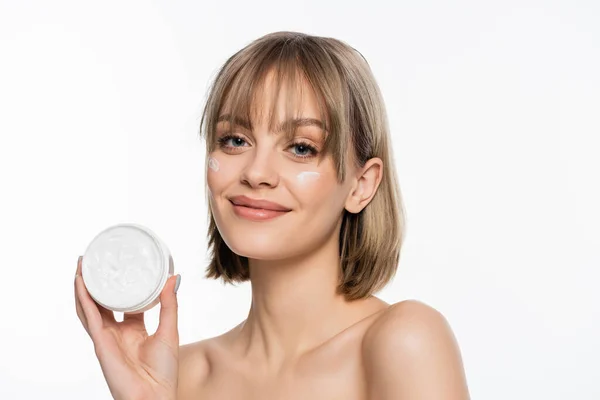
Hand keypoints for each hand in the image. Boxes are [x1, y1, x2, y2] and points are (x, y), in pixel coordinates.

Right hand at [74, 256, 180, 399]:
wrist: (154, 397)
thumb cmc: (163, 372)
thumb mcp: (169, 330)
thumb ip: (169, 305)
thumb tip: (174, 278)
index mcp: (133, 329)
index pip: (123, 303)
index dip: (121, 285)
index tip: (122, 266)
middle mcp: (116, 332)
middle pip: (101, 302)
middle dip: (96, 282)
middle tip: (94, 260)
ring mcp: (106, 337)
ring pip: (89, 307)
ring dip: (83, 287)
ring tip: (82, 265)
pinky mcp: (100, 342)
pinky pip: (89, 317)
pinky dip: (83, 299)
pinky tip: (81, 283)